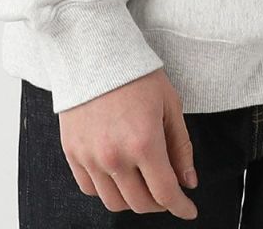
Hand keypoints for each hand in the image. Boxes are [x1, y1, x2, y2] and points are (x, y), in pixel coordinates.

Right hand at [57, 67, 198, 218]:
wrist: (94, 51)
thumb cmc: (136, 74)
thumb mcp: (170, 104)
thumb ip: (180, 147)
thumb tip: (189, 181)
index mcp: (144, 142)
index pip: (165, 193)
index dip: (181, 207)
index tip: (189, 210)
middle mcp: (115, 156)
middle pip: (140, 203)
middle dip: (160, 203)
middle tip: (168, 192)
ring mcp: (90, 157)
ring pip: (114, 202)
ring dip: (134, 200)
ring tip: (143, 183)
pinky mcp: (73, 153)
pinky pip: (90, 189)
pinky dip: (107, 189)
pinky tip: (119, 175)